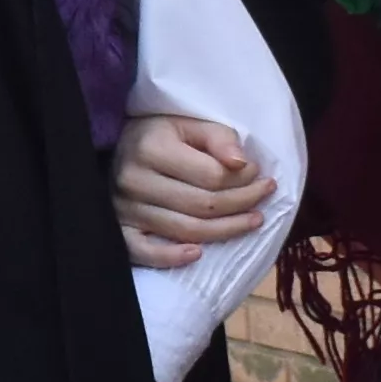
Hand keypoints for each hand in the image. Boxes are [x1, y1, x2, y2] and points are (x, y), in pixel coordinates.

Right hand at [113, 112, 274, 270]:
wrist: (116, 147)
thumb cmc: (159, 134)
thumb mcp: (189, 123)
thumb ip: (219, 138)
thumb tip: (243, 164)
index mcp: (152, 148)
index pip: (211, 175)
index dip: (243, 178)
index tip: (259, 174)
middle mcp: (135, 180)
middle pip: (203, 205)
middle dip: (243, 203)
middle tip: (264, 196)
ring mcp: (124, 209)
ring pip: (186, 231)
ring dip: (226, 230)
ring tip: (253, 220)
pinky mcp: (118, 229)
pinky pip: (144, 253)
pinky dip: (171, 258)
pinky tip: (197, 255)